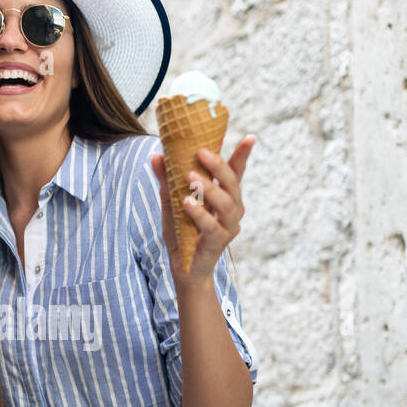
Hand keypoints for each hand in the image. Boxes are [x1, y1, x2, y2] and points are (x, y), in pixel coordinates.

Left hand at [150, 135, 254, 283]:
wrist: (183, 269)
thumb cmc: (181, 233)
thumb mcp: (171, 203)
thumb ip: (167, 181)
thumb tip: (157, 155)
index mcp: (224, 196)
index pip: (235, 172)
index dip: (243, 155)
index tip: (250, 137)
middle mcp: (232, 209)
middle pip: (233, 183)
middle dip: (219, 166)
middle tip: (201, 152)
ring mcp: (228, 226)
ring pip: (226, 204)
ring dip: (209, 188)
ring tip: (190, 177)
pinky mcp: (218, 242)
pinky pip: (212, 225)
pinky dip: (200, 213)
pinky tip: (187, 203)